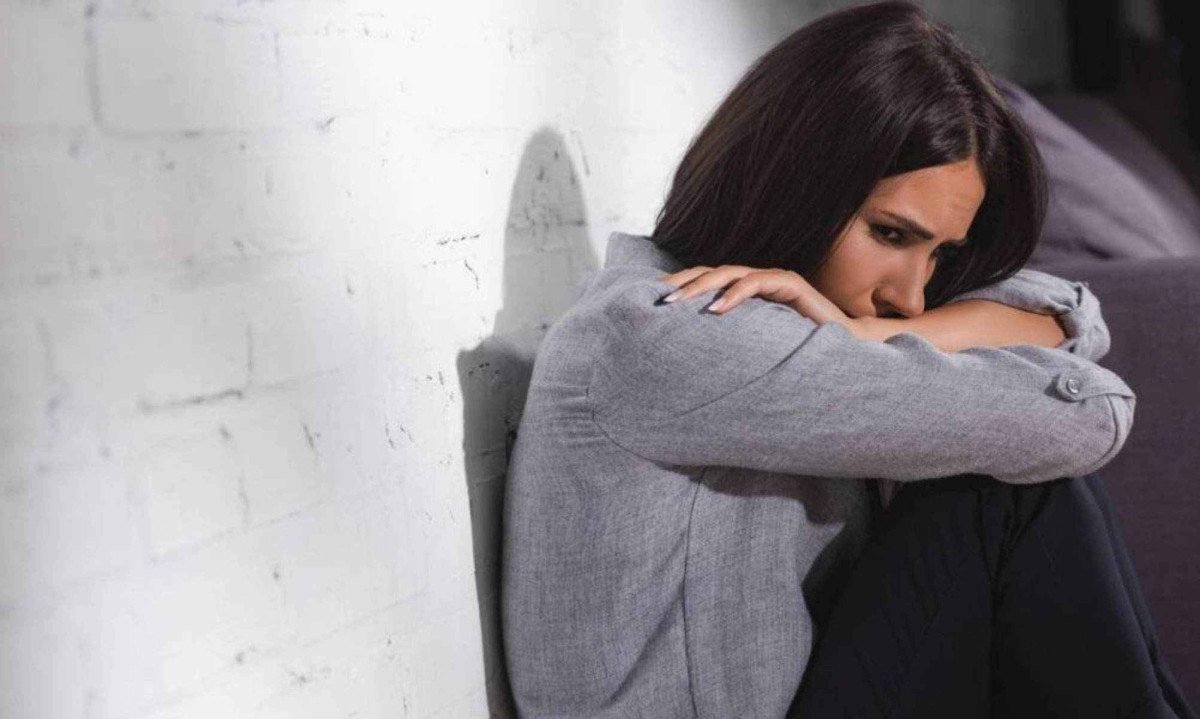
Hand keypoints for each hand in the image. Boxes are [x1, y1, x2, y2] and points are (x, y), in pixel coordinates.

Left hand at [658, 265, 874, 338]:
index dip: (679, 287)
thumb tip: (690, 362)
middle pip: (709, 273)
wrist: (846, 351)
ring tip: (675, 302)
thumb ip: (730, 345)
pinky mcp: (791, 284)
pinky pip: (757, 282)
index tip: (652, 302)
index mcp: (744, 293)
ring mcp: (773, 279)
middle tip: (656, 300)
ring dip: (699, 286)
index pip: (705, 282)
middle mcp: (755, 281)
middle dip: (681, 284)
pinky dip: (734, 294)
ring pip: (728, 273)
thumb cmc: (797, 353)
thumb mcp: (754, 348)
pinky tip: (715, 309)